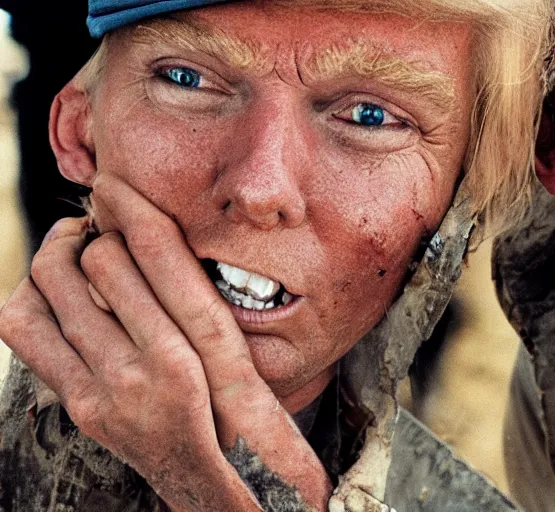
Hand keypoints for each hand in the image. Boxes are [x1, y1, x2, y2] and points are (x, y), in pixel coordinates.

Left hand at [0, 173, 331, 509]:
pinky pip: (25, 329)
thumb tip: (152, 239)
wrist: (208, 483)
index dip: (132, 209)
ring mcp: (104, 389)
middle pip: (98, 261)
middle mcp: (147, 368)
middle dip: (95, 232)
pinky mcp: (78, 403)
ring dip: (56, 255)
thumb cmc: (234, 413)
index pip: (155, 254)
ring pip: (50, 287)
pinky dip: (32, 295)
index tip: (117, 187)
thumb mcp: (237, 357)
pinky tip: (54, 292)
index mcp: (196, 351)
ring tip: (72, 249)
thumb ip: (201, 301)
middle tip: (101, 227)